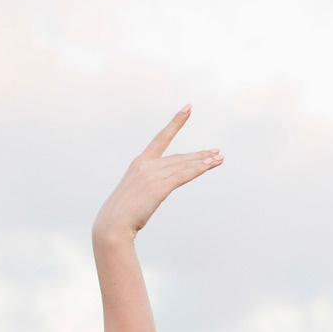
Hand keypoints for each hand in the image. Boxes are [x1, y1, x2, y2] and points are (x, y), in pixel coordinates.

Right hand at [93, 106, 221, 243]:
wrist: (113, 224)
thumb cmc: (122, 213)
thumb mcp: (136, 192)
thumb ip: (149, 184)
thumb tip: (159, 187)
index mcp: (139, 162)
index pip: (162, 137)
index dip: (176, 122)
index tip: (188, 108)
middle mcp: (146, 164)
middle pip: (180, 157)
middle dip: (200, 154)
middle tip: (217, 151)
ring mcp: (152, 175)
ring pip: (184, 165)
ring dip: (204, 162)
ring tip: (219, 158)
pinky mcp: (158, 187)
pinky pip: (182, 175)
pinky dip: (197, 170)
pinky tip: (209, 165)